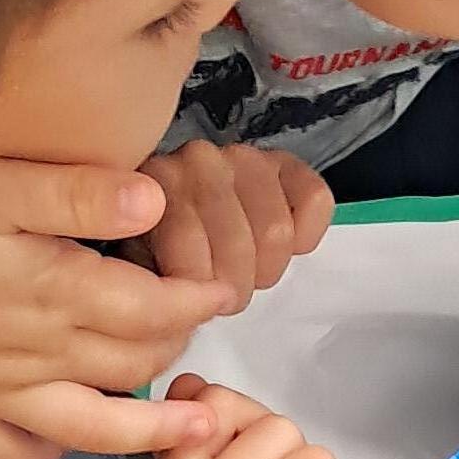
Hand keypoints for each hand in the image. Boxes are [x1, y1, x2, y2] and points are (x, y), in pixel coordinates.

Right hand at [0, 159, 239, 458]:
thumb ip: (70, 194)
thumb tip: (156, 205)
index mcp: (48, 289)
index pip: (153, 306)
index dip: (198, 295)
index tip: (228, 281)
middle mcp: (33, 357)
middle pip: (132, 361)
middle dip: (179, 344)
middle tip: (203, 322)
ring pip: (96, 426)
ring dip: (155, 429)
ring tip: (201, 428)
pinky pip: (22, 456)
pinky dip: (60, 451)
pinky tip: (80, 438)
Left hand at [141, 143, 333, 310]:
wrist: (167, 218)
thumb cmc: (162, 249)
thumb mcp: (145, 268)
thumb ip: (156, 280)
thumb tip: (186, 300)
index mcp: (156, 183)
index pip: (192, 253)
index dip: (199, 292)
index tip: (195, 301)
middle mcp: (199, 159)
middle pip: (238, 246)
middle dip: (235, 285)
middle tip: (225, 294)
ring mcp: (244, 157)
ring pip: (276, 231)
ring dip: (266, 267)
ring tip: (248, 273)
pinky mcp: (285, 163)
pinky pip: (313, 201)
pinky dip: (306, 234)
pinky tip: (284, 246)